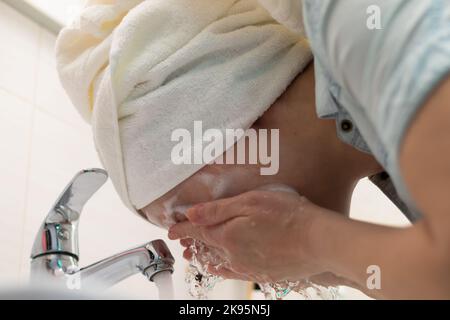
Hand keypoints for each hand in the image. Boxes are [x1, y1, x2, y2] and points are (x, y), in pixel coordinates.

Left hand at [168, 190, 330, 283]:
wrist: (319, 241)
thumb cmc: (288, 216)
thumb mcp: (250, 202)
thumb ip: (218, 210)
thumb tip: (191, 214)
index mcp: (227, 235)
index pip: (197, 231)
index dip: (182, 228)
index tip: (171, 228)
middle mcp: (233, 255)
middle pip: (205, 247)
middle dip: (190, 242)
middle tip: (180, 238)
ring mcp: (247, 267)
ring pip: (217, 261)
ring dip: (203, 255)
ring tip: (192, 253)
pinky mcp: (262, 274)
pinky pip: (232, 273)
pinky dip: (220, 269)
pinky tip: (217, 268)